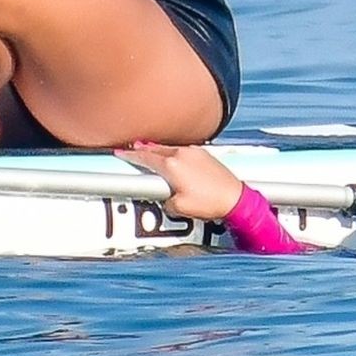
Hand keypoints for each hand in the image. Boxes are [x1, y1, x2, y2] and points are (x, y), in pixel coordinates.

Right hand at [114, 142, 245, 220]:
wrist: (235, 197)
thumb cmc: (210, 203)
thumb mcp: (180, 207)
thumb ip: (165, 200)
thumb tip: (164, 197)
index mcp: (171, 165)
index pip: (144, 158)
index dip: (130, 156)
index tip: (120, 153)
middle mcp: (181, 154)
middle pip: (154, 149)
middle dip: (141, 150)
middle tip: (131, 150)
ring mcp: (193, 151)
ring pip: (168, 147)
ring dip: (157, 150)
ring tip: (149, 152)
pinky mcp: (204, 153)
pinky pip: (181, 149)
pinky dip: (172, 152)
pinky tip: (172, 158)